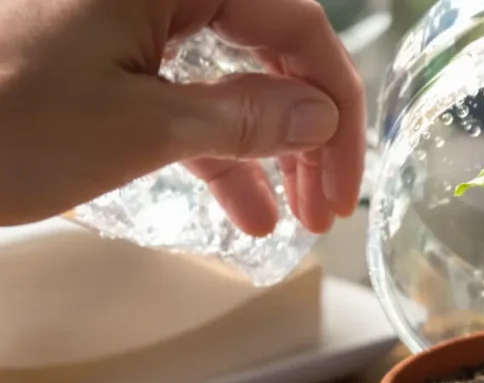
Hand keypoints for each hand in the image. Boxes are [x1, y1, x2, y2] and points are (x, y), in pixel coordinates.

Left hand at [0, 0, 364, 234]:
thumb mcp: (139, 128)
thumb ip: (246, 117)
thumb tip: (319, 116)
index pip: (298, 27)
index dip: (339, 109)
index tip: (346, 183)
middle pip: (270, 50)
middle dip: (305, 136)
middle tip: (324, 209)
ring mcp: (126, 14)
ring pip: (229, 76)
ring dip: (266, 151)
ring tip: (290, 222)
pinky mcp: (100, 51)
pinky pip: (180, 93)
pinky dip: (213, 149)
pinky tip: (241, 207)